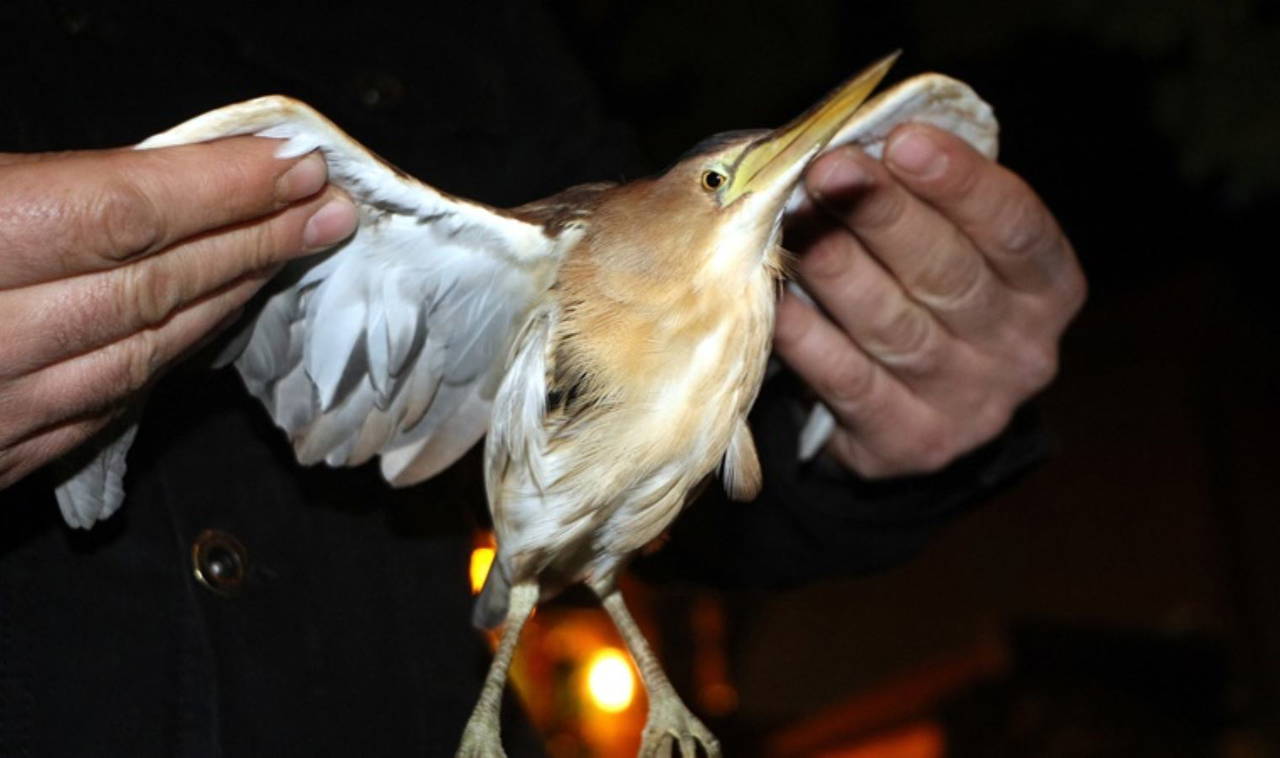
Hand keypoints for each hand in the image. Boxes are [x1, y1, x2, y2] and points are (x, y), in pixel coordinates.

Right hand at [0, 138, 357, 488]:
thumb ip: (47, 188)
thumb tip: (166, 176)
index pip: (125, 215)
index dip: (224, 190)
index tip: (295, 167)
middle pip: (154, 288)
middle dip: (254, 242)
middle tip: (325, 211)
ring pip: (143, 353)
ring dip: (229, 298)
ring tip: (289, 252)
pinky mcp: (0, 455)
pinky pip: (108, 404)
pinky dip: (172, 352)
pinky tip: (214, 317)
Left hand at [775, 123, 1085, 476]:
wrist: (916, 410)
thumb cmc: (927, 292)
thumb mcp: (951, 242)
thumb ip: (922, 195)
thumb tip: (854, 140)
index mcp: (1047, 285)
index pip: (1015, 226)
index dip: (960, 182)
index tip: (902, 139)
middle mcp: (1020, 349)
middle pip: (948, 274)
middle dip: (883, 215)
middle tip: (827, 170)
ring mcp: (969, 403)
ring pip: (895, 327)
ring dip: (838, 269)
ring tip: (792, 222)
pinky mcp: (910, 443)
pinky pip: (851, 383)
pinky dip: (810, 339)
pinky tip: (778, 298)